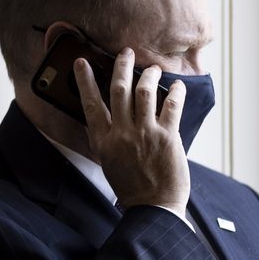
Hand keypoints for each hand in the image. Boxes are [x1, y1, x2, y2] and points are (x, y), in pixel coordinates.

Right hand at [74, 48, 189, 212]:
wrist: (153, 206)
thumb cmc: (131, 186)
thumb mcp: (108, 161)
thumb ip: (106, 137)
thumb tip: (106, 115)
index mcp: (103, 141)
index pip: (90, 104)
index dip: (85, 80)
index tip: (81, 62)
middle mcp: (122, 134)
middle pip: (119, 90)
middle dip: (122, 66)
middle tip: (126, 53)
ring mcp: (145, 133)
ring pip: (144, 91)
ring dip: (148, 74)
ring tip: (152, 68)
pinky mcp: (168, 136)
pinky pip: (171, 105)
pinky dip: (175, 92)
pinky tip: (177, 86)